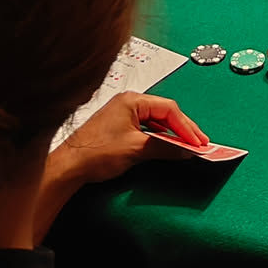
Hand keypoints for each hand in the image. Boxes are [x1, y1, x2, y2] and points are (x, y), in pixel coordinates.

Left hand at [51, 92, 205, 189]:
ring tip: (187, 147)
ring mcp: (122, 115)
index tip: (198, 141)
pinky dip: (159, 138)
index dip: (186, 126)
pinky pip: (146, 129)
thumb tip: (186, 150)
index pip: (169, 108)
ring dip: (171, 134)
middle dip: (182, 129)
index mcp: (132, 100)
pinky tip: (166, 147)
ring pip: (156, 121)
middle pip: (164, 112)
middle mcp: (128, 103)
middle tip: (199, 144)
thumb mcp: (136, 149)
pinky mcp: (118, 127)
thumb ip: (165, 147)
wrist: (69, 167)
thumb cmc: (95, 152)